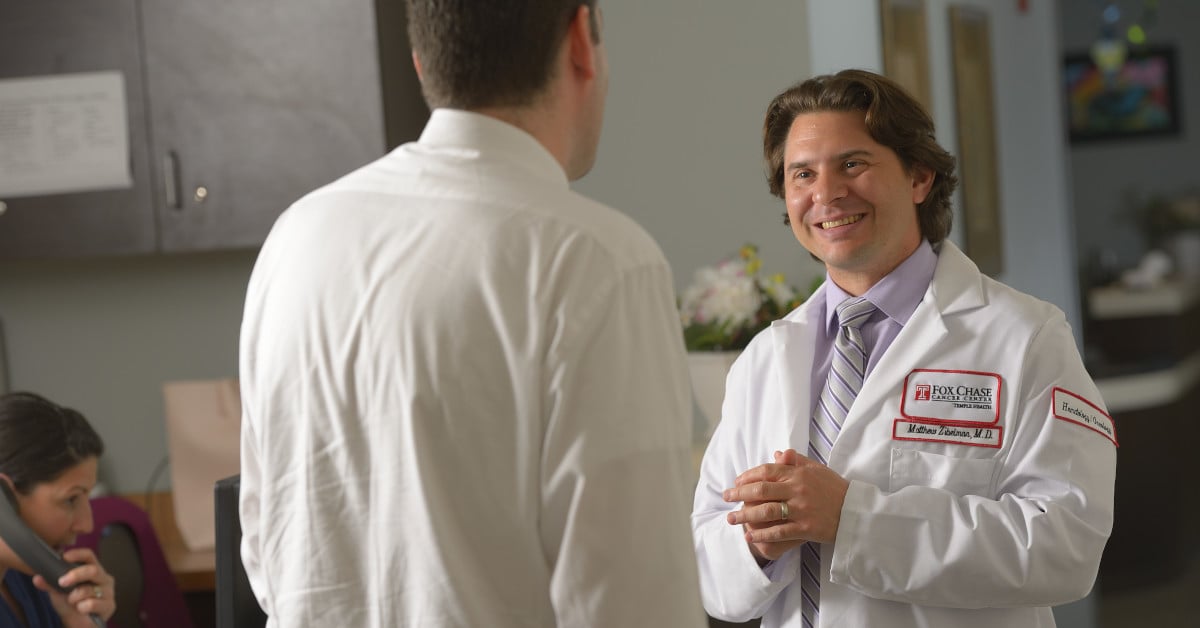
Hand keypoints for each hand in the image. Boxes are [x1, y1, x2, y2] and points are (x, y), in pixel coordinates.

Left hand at [33, 547, 115, 626]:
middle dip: (75, 575)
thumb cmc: (71, 605)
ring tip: (72, 602)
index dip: (78, 554)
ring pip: (90, 589)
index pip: (89, 556)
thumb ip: (50, 584)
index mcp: (92, 571)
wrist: (77, 624)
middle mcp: (103, 578)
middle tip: (62, 582)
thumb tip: (37, 577)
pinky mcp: (109, 605)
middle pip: (93, 570)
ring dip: (75, 597)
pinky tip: (81, 610)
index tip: (65, 556)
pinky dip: (82, 608)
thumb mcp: (58, 592)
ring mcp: (108, 592)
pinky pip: (92, 603)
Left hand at [722, 449, 849, 561]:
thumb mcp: (818, 469)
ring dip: (745, 515)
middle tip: (726, 498)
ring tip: (731, 519)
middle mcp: (798, 489)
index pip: (767, 471)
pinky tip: (749, 537)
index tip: (736, 482)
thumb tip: (777, 453)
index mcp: (799, 473)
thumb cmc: (835, 489)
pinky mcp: (806, 528)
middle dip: (739, 494)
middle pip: (761, 490)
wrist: (856, 511)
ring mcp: (801, 509)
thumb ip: (796, 461)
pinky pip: (778, 532)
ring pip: (766, 511)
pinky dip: (761, 535)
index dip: (748, 476)